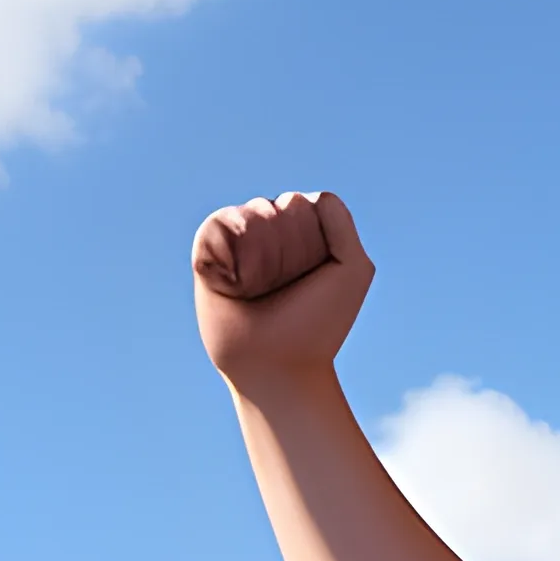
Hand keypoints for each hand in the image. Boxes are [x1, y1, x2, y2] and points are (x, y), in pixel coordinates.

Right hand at [192, 191, 373, 389]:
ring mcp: (238, 242)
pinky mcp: (207, 253)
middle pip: (281, 203)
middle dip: (290, 243)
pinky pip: (216, 224)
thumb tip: (306, 196)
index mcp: (306, 236)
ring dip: (261, 251)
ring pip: (251, 212)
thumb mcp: (351, 269)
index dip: (314, 237)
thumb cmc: (317, 322)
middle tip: (287, 287)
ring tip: (259, 288)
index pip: (307, 203)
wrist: (277, 364)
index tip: (316, 278)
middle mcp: (272, 235)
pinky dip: (228, 251)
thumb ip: (342, 223)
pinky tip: (233, 283)